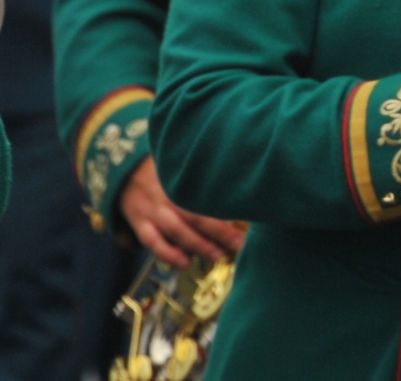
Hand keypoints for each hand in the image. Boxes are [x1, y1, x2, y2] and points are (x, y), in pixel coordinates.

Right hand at [119, 157, 245, 266]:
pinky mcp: (138, 221)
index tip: (249, 217)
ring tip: (217, 256)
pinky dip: (168, 253)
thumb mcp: (184, 165)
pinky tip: (184, 262)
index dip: (228, 206)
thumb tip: (239, 189)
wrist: (124, 169)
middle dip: (219, 231)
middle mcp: (167, 192)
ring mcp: (151, 208)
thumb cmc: (165, 169)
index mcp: (182, 176)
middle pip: (195, 212)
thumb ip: (205, 175)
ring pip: (175, 229)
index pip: (208, 191)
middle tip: (238, 244)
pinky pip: (152, 240)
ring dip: (197, 245)